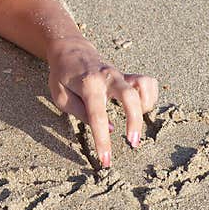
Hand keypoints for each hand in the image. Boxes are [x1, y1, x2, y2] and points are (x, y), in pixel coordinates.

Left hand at [47, 37, 158, 168]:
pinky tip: (138, 108)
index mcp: (88, 84)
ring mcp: (120, 74)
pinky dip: (148, 98)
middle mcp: (108, 77)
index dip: (103, 140)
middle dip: (135, 122)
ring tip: (133, 123)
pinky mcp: (128, 75)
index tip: (105, 160)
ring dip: (144, 108)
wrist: (70, 49)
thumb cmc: (62, 76)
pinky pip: (148, 84)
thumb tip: (109, 129)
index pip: (98, 116)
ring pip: (144, 87)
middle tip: (133, 143)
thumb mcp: (60, 96)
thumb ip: (81, 113)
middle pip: (131, 98)